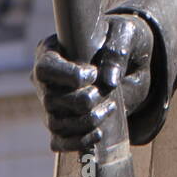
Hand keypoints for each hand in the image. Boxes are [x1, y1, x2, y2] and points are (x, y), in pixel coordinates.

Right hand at [32, 13, 153, 152]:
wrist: (132, 62)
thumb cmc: (122, 40)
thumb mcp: (125, 34)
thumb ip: (117, 51)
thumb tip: (108, 82)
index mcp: (52, 50)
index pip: (45, 68)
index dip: (68, 76)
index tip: (93, 73)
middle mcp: (46, 80)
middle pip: (51, 100)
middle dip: (84, 100)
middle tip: (105, 91)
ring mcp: (51, 105)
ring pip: (56, 123)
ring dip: (86, 121)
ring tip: (110, 107)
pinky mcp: (63, 124)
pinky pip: (59, 142)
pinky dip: (79, 142)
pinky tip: (99, 133)